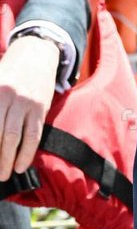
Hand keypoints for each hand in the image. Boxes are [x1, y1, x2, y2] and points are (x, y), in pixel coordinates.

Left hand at [0, 36, 59, 178]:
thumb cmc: (8, 71)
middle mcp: (7, 96)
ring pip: (15, 136)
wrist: (36, 53)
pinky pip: (34, 135)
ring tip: (4, 174)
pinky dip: (27, 152)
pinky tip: (21, 165)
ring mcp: (25, 103)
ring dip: (8, 159)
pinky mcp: (40, 108)